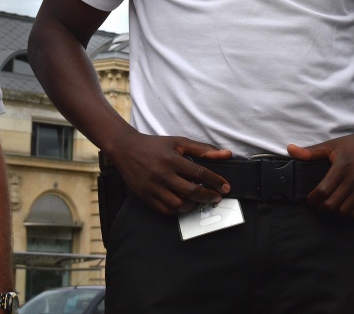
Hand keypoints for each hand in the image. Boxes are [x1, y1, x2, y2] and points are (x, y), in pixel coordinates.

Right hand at [108, 130, 231, 214]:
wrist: (126, 150)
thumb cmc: (156, 145)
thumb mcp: (180, 142)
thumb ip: (204, 149)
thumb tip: (227, 154)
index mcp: (172, 160)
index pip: (200, 174)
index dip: (215, 182)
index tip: (226, 188)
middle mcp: (163, 175)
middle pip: (191, 192)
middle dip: (208, 196)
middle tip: (216, 198)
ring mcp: (153, 188)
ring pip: (178, 205)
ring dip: (193, 205)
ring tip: (200, 200)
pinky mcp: (146, 197)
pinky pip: (165, 210)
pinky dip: (178, 210)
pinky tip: (184, 203)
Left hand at [287, 128, 353, 216]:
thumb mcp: (332, 145)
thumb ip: (311, 152)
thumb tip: (290, 150)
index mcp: (342, 166)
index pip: (324, 190)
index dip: (313, 199)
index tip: (309, 199)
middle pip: (333, 204)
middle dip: (321, 207)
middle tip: (317, 203)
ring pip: (344, 211)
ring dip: (333, 212)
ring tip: (328, 205)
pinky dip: (347, 213)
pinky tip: (341, 207)